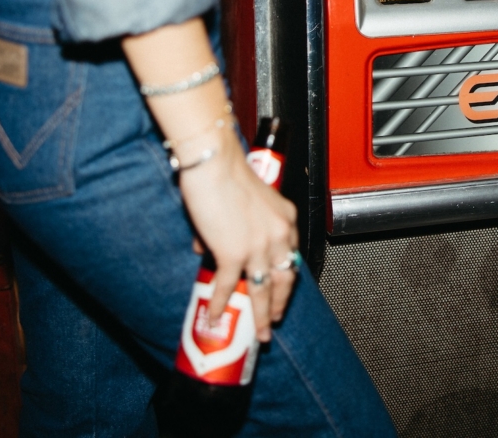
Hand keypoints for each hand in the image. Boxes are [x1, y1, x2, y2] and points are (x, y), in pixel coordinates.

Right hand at [178, 141, 297, 340]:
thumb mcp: (245, 200)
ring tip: (259, 334)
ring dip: (260, 317)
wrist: (215, 163)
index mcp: (285, 219)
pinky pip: (228, 287)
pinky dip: (220, 304)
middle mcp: (278, 235)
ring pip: (263, 291)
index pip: (292, 256)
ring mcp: (258, 247)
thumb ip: (233, 226)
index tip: (282, 289)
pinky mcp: (234, 253)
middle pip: (284, 279)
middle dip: (279, 305)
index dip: (287, 277)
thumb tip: (205, 247)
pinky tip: (215, 317)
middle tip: (274, 321)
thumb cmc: (226, 172)